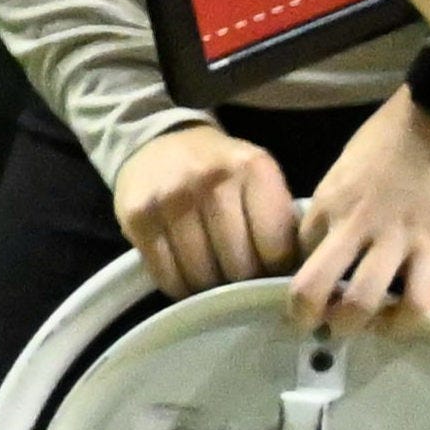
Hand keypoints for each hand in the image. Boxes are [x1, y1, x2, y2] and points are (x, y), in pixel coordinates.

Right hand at [112, 118, 301, 299]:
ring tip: (214, 281)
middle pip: (239, 265)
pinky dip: (179, 287)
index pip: (276, 249)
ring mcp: (171, 199)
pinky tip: (186, 278)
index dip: (275, 270)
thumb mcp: (259, 178)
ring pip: (202, 275)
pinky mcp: (137, 217)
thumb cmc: (221, 169)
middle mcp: (212, 181)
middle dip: (243, 282)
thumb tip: (291, 276)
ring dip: (210, 289)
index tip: (268, 270)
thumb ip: (278, 218)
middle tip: (240, 279)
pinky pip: (166, 274)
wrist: (159, 141)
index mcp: (254, 169)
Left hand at [289, 87, 429, 332]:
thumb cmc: (395, 134)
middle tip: (310, 328)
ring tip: (357, 330)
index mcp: (326, 202)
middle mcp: (351, 226)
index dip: (294, 273)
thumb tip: (330, 232)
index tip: (302, 287)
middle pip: (310, 288)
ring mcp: (393, 239)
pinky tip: (402, 322)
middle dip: (305, 317)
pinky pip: (416, 300)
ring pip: (359, 303)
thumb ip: (336, 201)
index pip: (293, 252)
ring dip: (353, 326)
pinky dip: (406, 322)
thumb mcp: (347, 165)